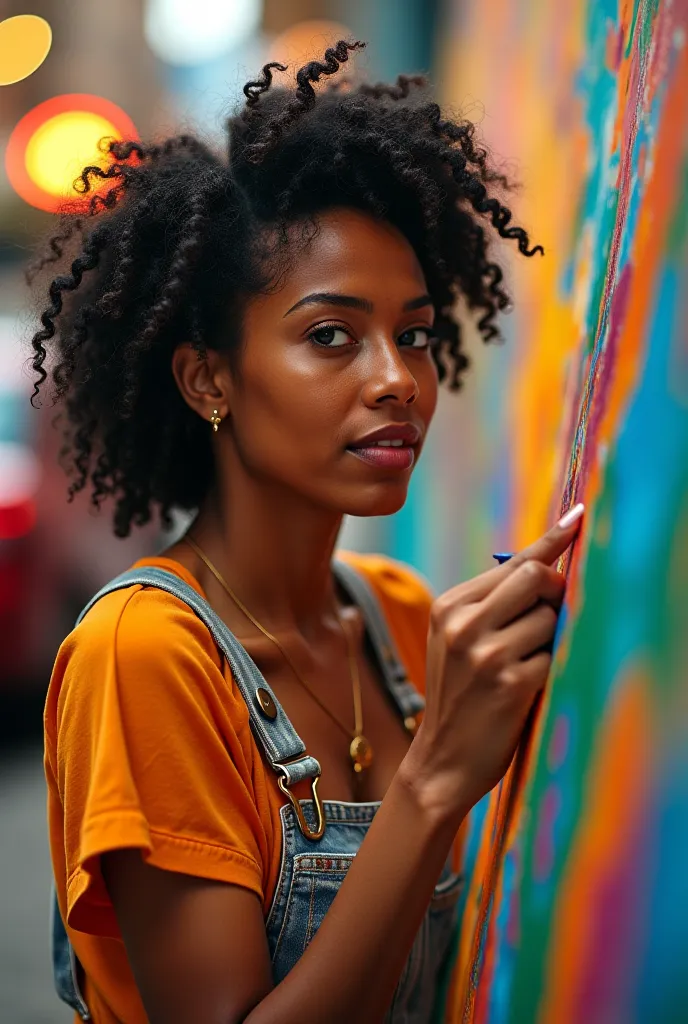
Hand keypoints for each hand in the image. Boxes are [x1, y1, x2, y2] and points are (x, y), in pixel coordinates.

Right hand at [408, 503, 583, 819]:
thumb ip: (491, 603)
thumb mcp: (457, 641)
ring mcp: (485, 654)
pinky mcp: (509, 684)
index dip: (552, 541)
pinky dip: (549, 669)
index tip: (579, 518)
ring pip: (551, 619)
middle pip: (536, 578)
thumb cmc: (459, 696)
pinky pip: (554, 657)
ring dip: (550, 640)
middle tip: (545, 621)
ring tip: (522, 665)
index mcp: (449, 606)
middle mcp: (463, 624)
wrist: (440, 761)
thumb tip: (545, 566)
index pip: (514, 563)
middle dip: (554, 594)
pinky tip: (525, 688)